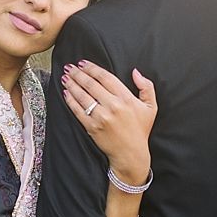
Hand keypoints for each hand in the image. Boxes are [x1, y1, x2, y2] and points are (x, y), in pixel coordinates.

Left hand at [61, 61, 156, 183]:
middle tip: (69, 67)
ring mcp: (101, 117)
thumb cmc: (140, 129)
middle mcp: (113, 106)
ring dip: (72, 84)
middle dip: (78, 73)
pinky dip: (70, 100)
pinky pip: (77, 110)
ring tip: (65, 77)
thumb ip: (146, 87)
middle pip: (91, 84)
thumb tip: (135, 72)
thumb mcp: (151, 107)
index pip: (106, 77)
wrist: (131, 153)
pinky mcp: (92, 127)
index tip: (83, 63)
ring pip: (82, 96)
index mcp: (126, 98)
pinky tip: (66, 92)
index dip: (92, 68)